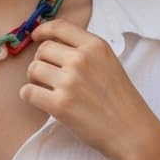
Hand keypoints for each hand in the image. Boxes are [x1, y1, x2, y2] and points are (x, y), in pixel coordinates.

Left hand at [20, 20, 159, 159]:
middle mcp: (81, 60)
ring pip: (33, 69)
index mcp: (96, 46)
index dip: (42, 30)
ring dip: (34, 79)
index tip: (36, 36)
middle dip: (41, 61)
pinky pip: (28, 92)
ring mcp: (70, 82)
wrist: (132, 132)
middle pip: (42, 50)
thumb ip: (86, 52)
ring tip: (47, 89)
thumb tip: (53, 45)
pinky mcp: (60, 105)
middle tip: (48, 76)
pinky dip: (30, 95)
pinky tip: (41, 100)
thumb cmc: (121, 101)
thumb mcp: (110, 63)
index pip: (59, 27)